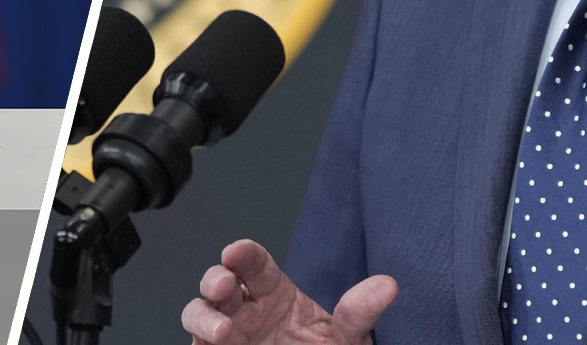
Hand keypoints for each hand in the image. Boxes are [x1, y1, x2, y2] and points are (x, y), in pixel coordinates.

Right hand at [182, 239, 397, 344]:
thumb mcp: (346, 339)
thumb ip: (359, 314)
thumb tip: (388, 286)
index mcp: (273, 293)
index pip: (254, 262)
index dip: (242, 253)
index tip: (236, 252)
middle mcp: (246, 310)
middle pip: (218, 281)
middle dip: (215, 278)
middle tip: (225, 284)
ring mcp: (228, 336)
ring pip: (198, 313)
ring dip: (202, 317)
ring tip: (222, 332)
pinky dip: (199, 342)